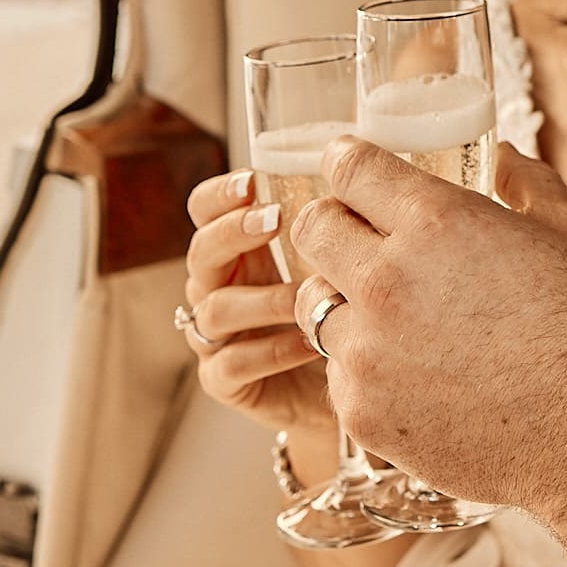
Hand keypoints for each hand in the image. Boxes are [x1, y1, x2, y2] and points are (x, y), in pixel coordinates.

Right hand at [182, 168, 331, 437]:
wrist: (348, 386)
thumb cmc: (343, 311)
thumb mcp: (336, 262)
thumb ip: (335, 228)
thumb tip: (364, 179)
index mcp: (239, 252)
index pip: (206, 212)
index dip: (220, 195)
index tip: (251, 181)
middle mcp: (218, 289)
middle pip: (201, 252)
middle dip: (234, 232)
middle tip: (273, 221)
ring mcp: (215, 336)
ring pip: (214, 310)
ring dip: (262, 299)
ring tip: (304, 294)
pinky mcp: (224, 381)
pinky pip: (233, 364)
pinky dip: (271, 351)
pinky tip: (307, 341)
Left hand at [289, 139, 566, 566]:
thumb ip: (527, 181)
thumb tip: (501, 156)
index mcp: (435, 222)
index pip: (349, 168)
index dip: (346, 160)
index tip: (348, 165)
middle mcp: (385, 279)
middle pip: (312, 229)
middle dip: (333, 225)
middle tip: (360, 238)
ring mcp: (366, 350)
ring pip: (315, 304)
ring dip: (343, 299)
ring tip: (390, 315)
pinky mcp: (360, 408)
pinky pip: (338, 372)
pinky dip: (364, 367)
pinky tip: (411, 373)